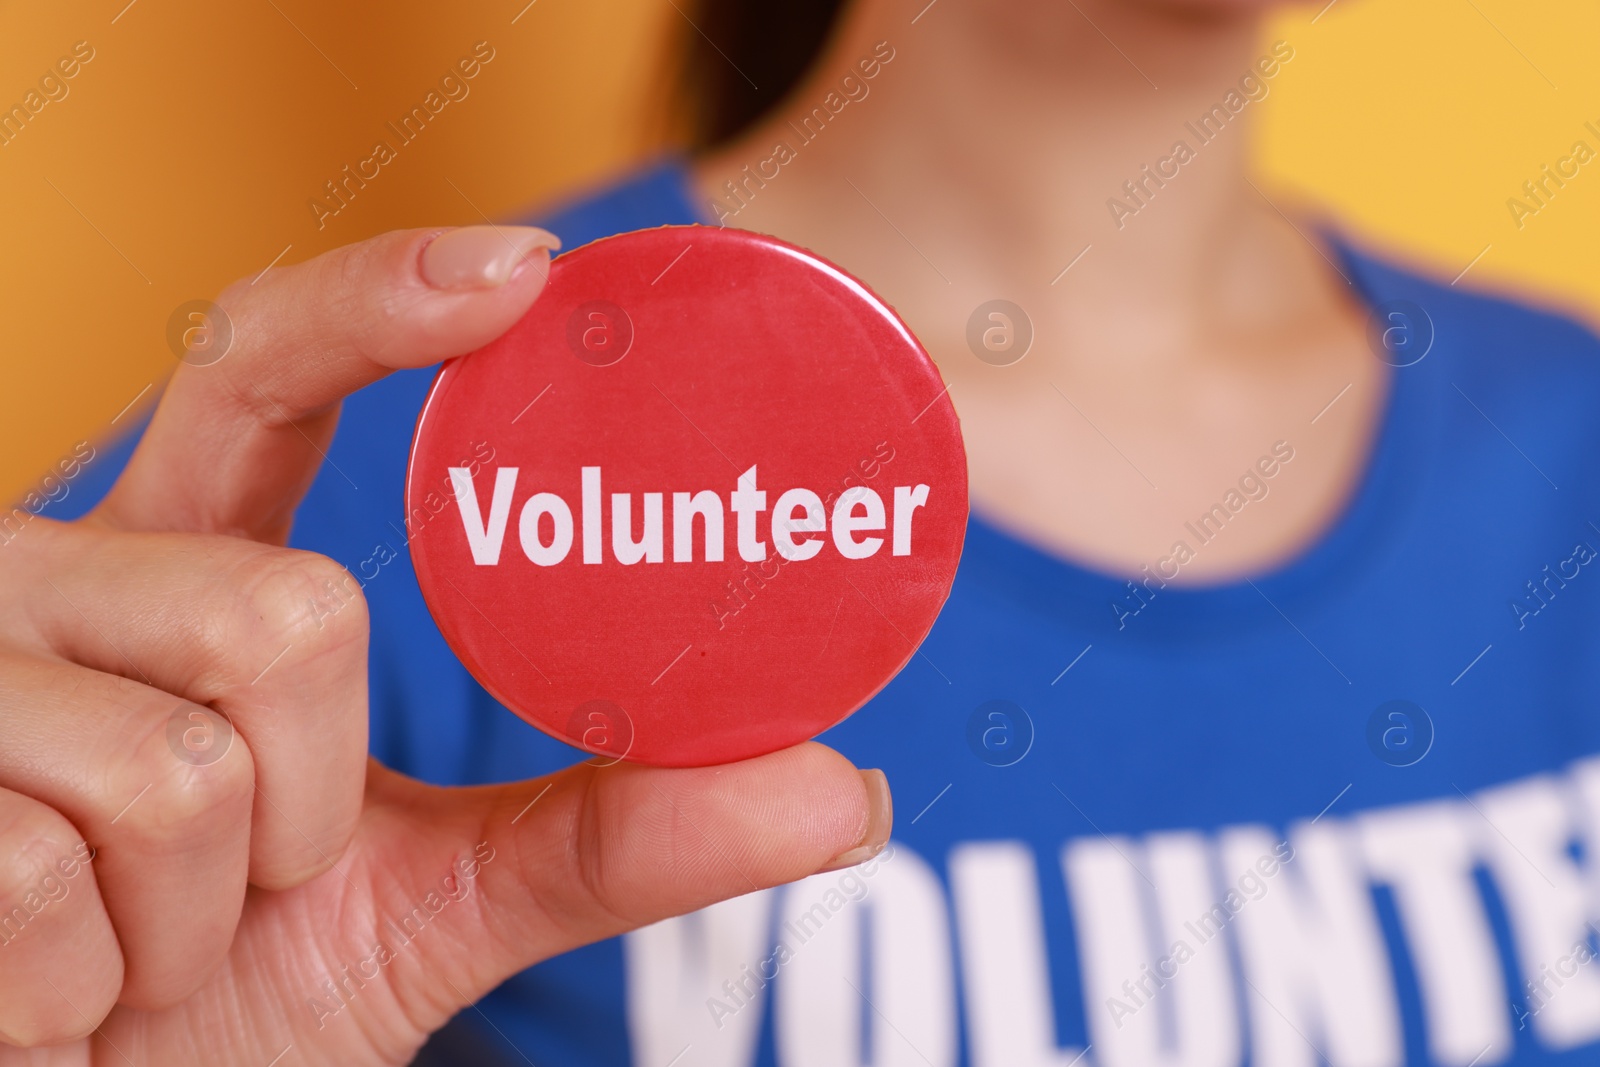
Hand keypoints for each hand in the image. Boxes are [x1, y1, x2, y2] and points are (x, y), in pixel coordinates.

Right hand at [0, 226, 890, 1064]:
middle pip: (285, 613)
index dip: (381, 303)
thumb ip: (612, 839)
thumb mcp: (427, 902)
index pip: (264, 372)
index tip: (528, 272)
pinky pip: (46, 879)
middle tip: (250, 880)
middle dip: (304, 797)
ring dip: (199, 910)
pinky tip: (41, 984)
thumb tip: (842, 789)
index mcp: (184, 562)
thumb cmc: (229, 994)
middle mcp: (59, 580)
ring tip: (141, 939)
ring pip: (178, 761)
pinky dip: (83, 978)